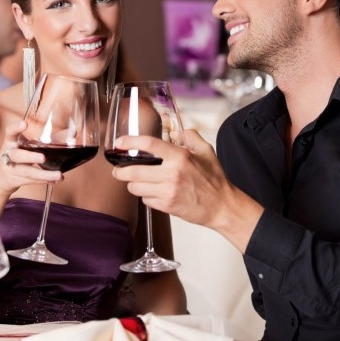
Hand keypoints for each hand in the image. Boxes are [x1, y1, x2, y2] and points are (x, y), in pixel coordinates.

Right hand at [0, 120, 62, 195]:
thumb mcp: (29, 145)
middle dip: (30, 156)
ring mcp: (11, 169)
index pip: (10, 132)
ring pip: (27, 172)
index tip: (25, 124)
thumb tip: (73, 132)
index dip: (15, 128)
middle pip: (17, 155)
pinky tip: (55, 181)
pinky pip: (31, 181)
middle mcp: (9, 154)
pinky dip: (45, 181)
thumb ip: (51, 139)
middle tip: (43, 158)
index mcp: (12, 141)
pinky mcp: (16, 180)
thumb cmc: (20, 155)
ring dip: (43, 174)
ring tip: (59, 175)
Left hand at [110, 130, 227, 226]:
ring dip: (133, 184)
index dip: (130, 142)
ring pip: (136, 187)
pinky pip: (146, 200)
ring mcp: (168, 192)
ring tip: (139, 182)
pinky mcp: (167, 206)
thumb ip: (190, 137)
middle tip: (117, 170)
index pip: (149, 145)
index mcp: (180, 157)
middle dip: (120, 171)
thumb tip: (174, 134)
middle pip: (134, 171)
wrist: (222, 207)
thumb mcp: (206, 151)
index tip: (120, 142)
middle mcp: (172, 174)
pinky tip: (155, 193)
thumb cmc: (215, 180)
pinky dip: (146, 196)